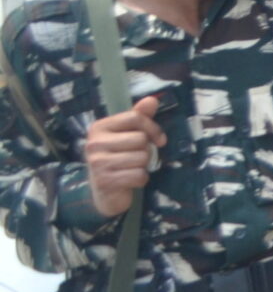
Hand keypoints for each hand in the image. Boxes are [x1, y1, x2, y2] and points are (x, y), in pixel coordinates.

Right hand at [84, 95, 164, 217]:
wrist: (104, 192)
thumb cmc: (118, 158)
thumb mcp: (126, 135)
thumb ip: (138, 117)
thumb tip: (152, 100)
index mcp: (99, 127)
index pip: (135, 118)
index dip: (153, 128)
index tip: (158, 139)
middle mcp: (94, 143)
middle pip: (140, 139)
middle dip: (146, 150)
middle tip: (136, 158)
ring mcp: (98, 163)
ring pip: (142, 158)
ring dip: (144, 166)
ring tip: (131, 168)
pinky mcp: (105, 181)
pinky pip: (139, 175)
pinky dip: (141, 179)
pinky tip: (130, 180)